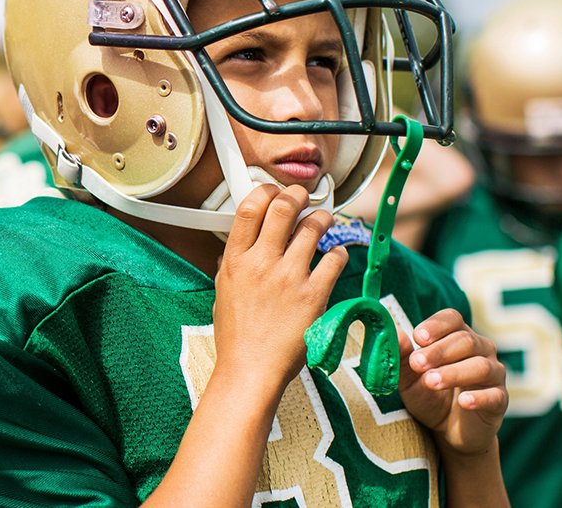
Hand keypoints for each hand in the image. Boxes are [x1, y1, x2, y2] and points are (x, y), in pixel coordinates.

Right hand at [214, 185, 348, 390]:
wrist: (251, 369)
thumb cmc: (237, 337)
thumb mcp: (223, 293)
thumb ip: (232, 265)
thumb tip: (237, 248)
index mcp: (235, 261)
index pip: (249, 208)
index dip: (265, 190)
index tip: (274, 191)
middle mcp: (261, 263)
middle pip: (283, 207)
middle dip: (297, 195)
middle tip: (304, 197)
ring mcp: (289, 277)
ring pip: (313, 227)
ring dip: (322, 218)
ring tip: (324, 220)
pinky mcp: (314, 294)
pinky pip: (334, 258)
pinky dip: (337, 251)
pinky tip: (334, 254)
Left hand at [399, 309, 506, 454]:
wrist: (447, 431)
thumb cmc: (428, 394)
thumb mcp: (408, 376)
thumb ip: (400, 355)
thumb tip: (392, 332)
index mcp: (457, 337)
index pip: (452, 319)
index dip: (436, 325)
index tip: (417, 336)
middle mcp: (481, 350)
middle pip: (466, 340)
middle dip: (439, 351)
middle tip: (417, 363)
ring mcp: (493, 375)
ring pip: (480, 366)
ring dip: (454, 373)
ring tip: (431, 382)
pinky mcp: (499, 400)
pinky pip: (495, 395)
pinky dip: (479, 397)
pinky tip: (464, 401)